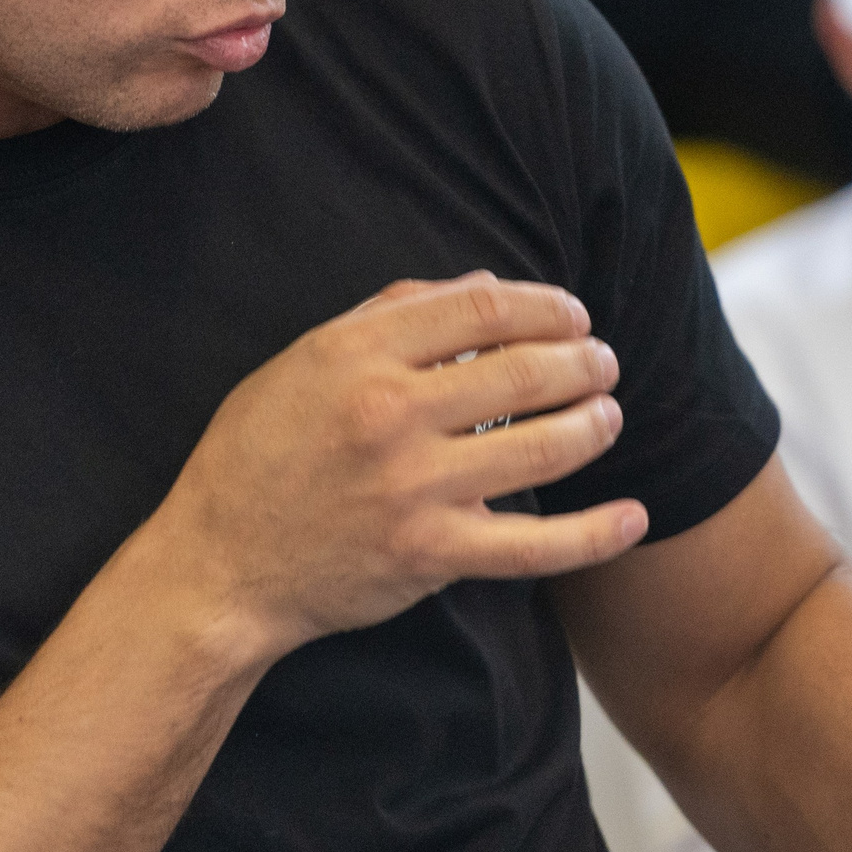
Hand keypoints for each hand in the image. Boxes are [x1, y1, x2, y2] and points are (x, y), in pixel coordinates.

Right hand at [149, 273, 644, 658]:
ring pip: (542, 447)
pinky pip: (533, 545)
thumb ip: (390, 315)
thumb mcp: (304, 360)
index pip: (483, 309)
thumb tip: (485, 285)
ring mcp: (413, 487)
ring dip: (593, 425)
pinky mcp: (429, 554)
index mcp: (357, 354)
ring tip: (608, 413)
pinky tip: (633, 516)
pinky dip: (594, 533)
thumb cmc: (258, 454)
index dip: (546, 306)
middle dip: (583, 361)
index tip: (573, 316)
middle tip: (604, 363)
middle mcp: (388, 413)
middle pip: (524, 370)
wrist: (218, 565)